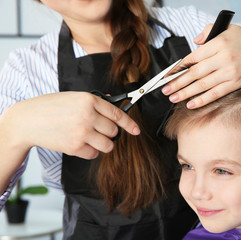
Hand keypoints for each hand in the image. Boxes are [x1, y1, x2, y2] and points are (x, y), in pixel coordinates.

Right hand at [2, 92, 139, 158]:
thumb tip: (112, 107)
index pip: (117, 113)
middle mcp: (88, 116)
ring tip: (91, 139)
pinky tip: (79, 143)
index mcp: (89, 100)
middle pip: (114, 131)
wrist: (28, 120)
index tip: (136, 130)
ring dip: (103, 144)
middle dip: (109, 132)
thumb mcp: (74, 97)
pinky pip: (94, 154)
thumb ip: (94, 103)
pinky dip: (90, 151)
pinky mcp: (75, 147)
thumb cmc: (50, 107)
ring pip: (108, 145)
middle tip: (97, 130)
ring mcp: (82, 132)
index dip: (129, 124)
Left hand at [161, 24, 240, 108]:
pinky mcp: (236, 83)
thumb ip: (208, 31)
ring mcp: (229, 72)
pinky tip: (191, 104)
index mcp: (218, 43)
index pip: (192, 57)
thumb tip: (195, 42)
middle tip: (165, 90)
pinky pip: (216, 93)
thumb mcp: (227, 29)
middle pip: (194, 73)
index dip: (178, 68)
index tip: (167, 75)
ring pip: (203, 85)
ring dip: (186, 93)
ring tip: (173, 98)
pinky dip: (202, 99)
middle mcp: (222, 58)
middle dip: (177, 83)